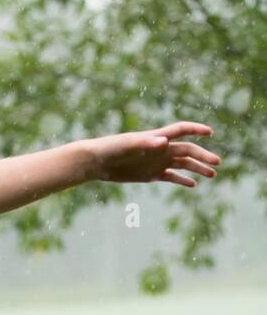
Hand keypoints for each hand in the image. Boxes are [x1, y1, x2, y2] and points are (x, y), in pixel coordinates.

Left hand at [86, 122, 220, 186]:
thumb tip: (164, 141)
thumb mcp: (128, 145)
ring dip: (197, 168)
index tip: (210, 132)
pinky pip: (170, 177)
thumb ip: (146, 142)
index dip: (196, 130)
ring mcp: (156, 162)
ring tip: (212, 174)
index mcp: (157, 138)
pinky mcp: (150, 174)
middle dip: (203, 156)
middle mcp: (160, 149)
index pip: (181, 130)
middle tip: (217, 163)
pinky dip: (181, 180)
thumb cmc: (111, 148)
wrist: (97, 161)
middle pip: (187, 151)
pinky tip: (193, 184)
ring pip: (182, 165)